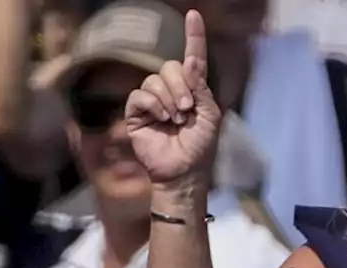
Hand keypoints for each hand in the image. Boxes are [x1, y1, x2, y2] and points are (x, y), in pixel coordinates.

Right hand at [125, 9, 220, 187]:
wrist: (185, 172)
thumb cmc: (201, 147)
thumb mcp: (210, 114)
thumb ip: (201, 87)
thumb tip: (190, 61)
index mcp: (192, 89)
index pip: (192, 58)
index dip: (193, 37)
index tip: (194, 16)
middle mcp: (171, 91)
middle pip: (169, 67)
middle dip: (181, 86)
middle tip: (187, 110)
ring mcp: (152, 101)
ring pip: (154, 80)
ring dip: (169, 99)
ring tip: (176, 120)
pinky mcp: (136, 113)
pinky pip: (140, 95)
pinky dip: (153, 105)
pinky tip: (162, 120)